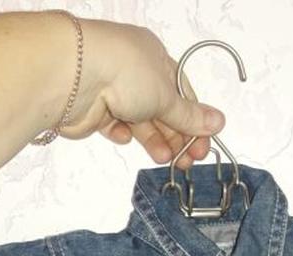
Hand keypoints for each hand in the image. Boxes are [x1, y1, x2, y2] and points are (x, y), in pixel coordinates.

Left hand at [56, 19, 225, 169]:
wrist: (73, 75)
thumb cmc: (126, 72)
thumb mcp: (166, 96)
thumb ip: (190, 116)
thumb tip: (219, 123)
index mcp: (155, 58)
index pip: (182, 92)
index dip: (194, 120)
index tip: (203, 146)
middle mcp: (135, 72)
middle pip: (163, 111)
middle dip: (176, 137)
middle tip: (187, 162)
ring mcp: (113, 91)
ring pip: (140, 122)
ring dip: (155, 141)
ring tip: (164, 159)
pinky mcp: (95, 110)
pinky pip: (114, 126)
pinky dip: (122, 134)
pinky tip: (124, 137)